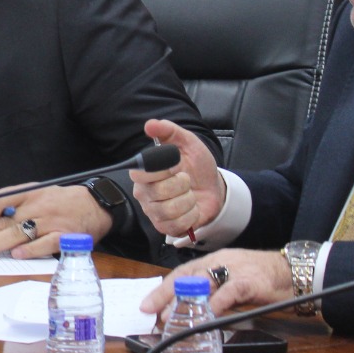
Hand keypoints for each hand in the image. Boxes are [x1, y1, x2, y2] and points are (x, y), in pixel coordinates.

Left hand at [0, 183, 115, 259]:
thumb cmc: (65, 202)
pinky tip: (17, 255)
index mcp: (32, 192)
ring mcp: (51, 221)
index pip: (3, 197)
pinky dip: (30, 250)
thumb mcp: (43, 193)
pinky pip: (44, 244)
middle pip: (5, 221)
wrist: (98, 204)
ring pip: (18, 233)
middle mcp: (39, 205)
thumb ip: (22, 203)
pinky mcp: (64, 236)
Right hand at [130, 119, 224, 236]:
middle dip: (182, 185)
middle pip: (159, 192)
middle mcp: (144, 193)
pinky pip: (177, 225)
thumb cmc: (196, 166)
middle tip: (186, 180)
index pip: (140, 173)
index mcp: (143, 172)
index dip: (162, 170)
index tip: (175, 165)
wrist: (212, 188)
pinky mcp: (164, 227)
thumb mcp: (188, 143)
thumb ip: (169, 131)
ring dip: (188, 201)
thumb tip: (150, 124)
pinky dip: (191, 216)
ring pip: (169, 210)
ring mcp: (153, 211)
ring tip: (189, 196)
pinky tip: (191, 209)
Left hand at [140, 247, 293, 320]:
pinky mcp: (251, 281)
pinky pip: (231, 291)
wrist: (292, 271)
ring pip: (204, 281)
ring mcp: (235, 270)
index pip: (181, 273)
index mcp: (213, 261)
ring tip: (173, 315)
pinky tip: (207, 313)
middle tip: (153, 312)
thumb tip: (188, 310)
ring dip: (186, 299)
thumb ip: (212, 293)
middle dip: (167, 294)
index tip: (146, 305)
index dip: (162, 289)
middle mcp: (220, 262)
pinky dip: (217, 302)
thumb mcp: (231, 282)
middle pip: (187, 276)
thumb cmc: (260, 278)